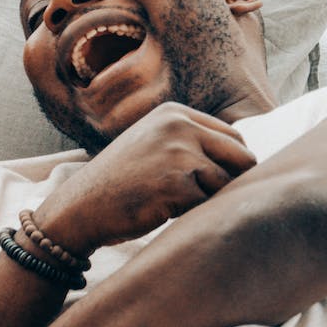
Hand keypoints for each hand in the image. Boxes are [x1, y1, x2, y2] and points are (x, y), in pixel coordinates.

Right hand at [37, 104, 256, 253]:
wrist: (77, 209)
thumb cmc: (117, 184)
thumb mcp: (151, 145)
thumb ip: (190, 141)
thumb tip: (249, 159)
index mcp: (174, 113)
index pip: (234, 138)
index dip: (227, 165)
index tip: (204, 182)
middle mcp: (179, 126)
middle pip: (242, 158)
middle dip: (226, 182)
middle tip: (195, 196)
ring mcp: (179, 153)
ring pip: (226, 183)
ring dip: (205, 200)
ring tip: (169, 201)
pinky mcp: (178, 183)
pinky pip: (208, 204)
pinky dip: (191, 213)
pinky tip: (160, 209)